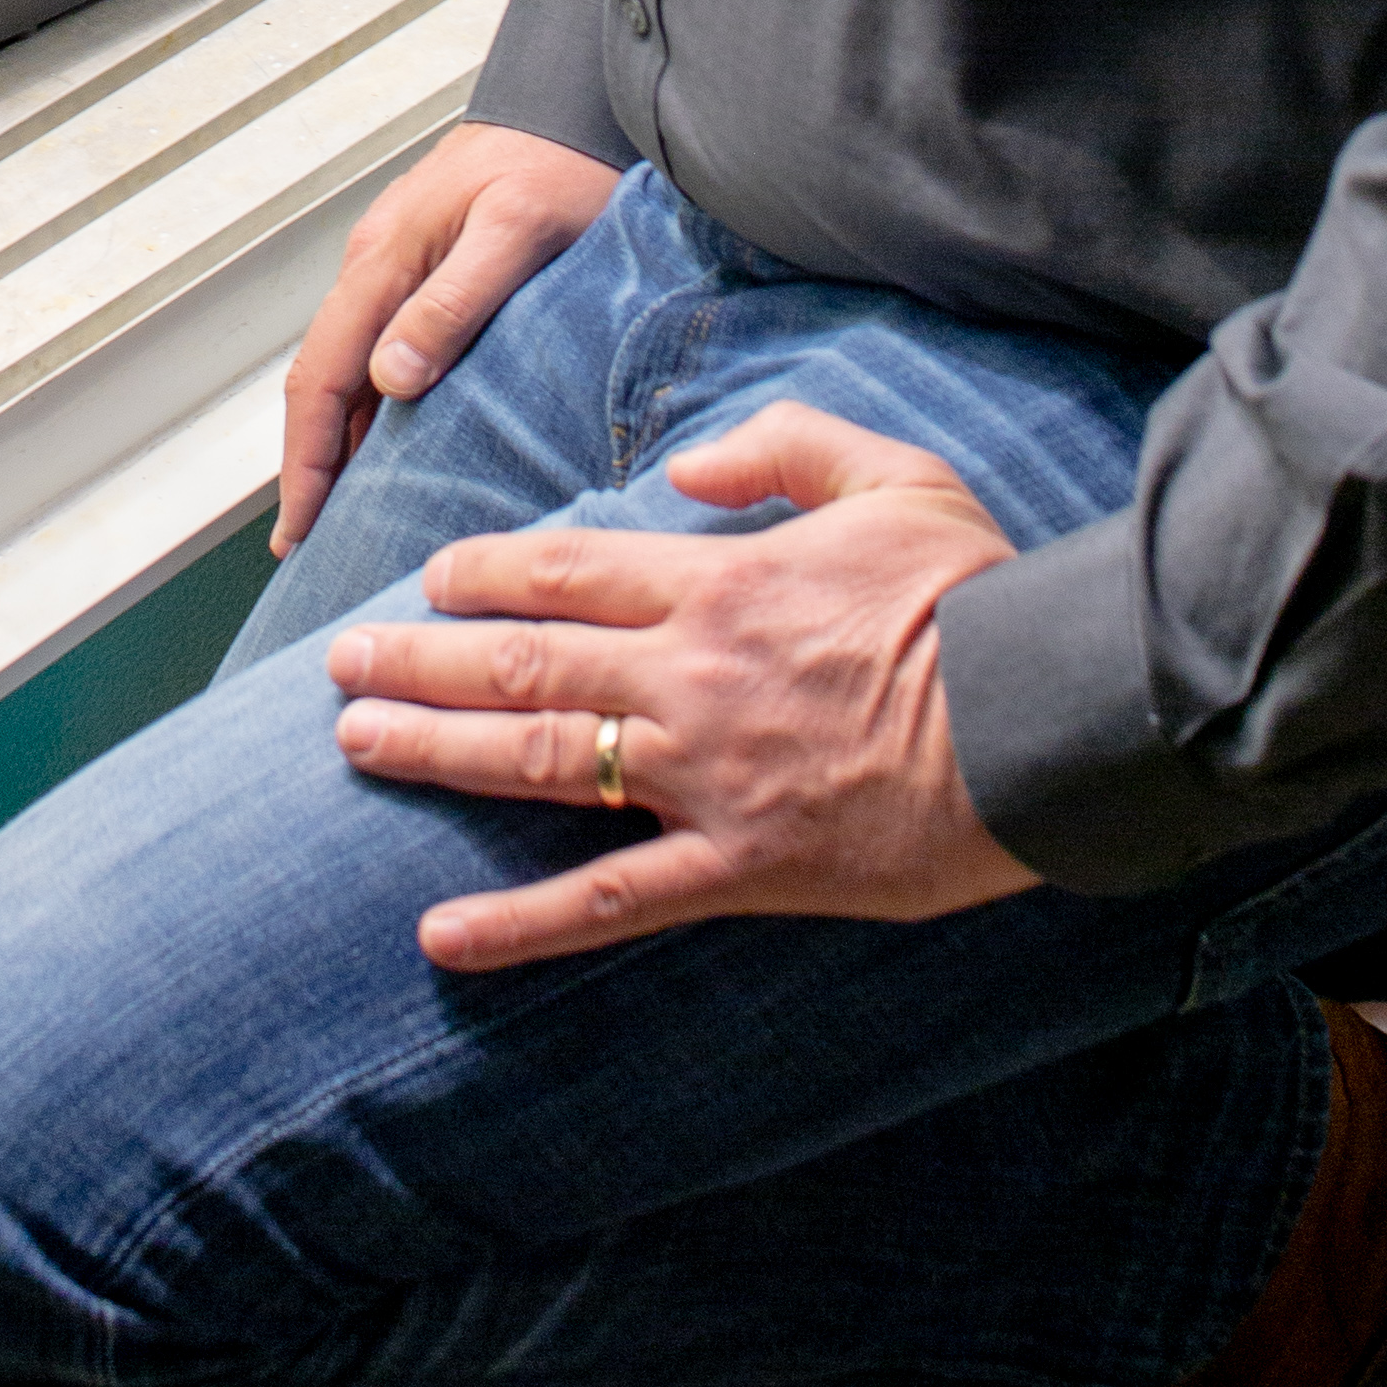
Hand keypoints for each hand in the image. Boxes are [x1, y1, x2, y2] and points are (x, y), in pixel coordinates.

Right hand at [273, 119, 627, 555]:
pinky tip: (389, 445)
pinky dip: (370, 409)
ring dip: (338, 442)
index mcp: (384, 262)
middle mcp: (375, 266)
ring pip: (347, 370)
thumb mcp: (516, 231)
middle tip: (308, 546)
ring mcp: (395, 268)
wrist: (574, 101)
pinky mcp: (423, 270)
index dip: (306, 461)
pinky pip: (377, 352)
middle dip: (309, 466)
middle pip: (321, 382)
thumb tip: (389, 379)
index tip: (299, 531)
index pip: (322, 379)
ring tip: (342, 516)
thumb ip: (454, 301)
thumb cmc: (556, 162)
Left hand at [324, 400, 1040, 966]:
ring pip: (536, 759)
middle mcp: (688, 676)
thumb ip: (783, 449)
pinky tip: (440, 938)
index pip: (566, 569)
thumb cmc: (977, 595)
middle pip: (522, 658)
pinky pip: (608, 902)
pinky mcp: (737, 867)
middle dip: (420, 657)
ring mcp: (703, 776)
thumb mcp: (893, 476)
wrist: (1045, 721)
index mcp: (719, 582)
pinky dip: (519, 927)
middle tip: (341, 664)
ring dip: (433, 750)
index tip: (431, 577)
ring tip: (353, 745)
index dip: (484, 572)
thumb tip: (688, 465)